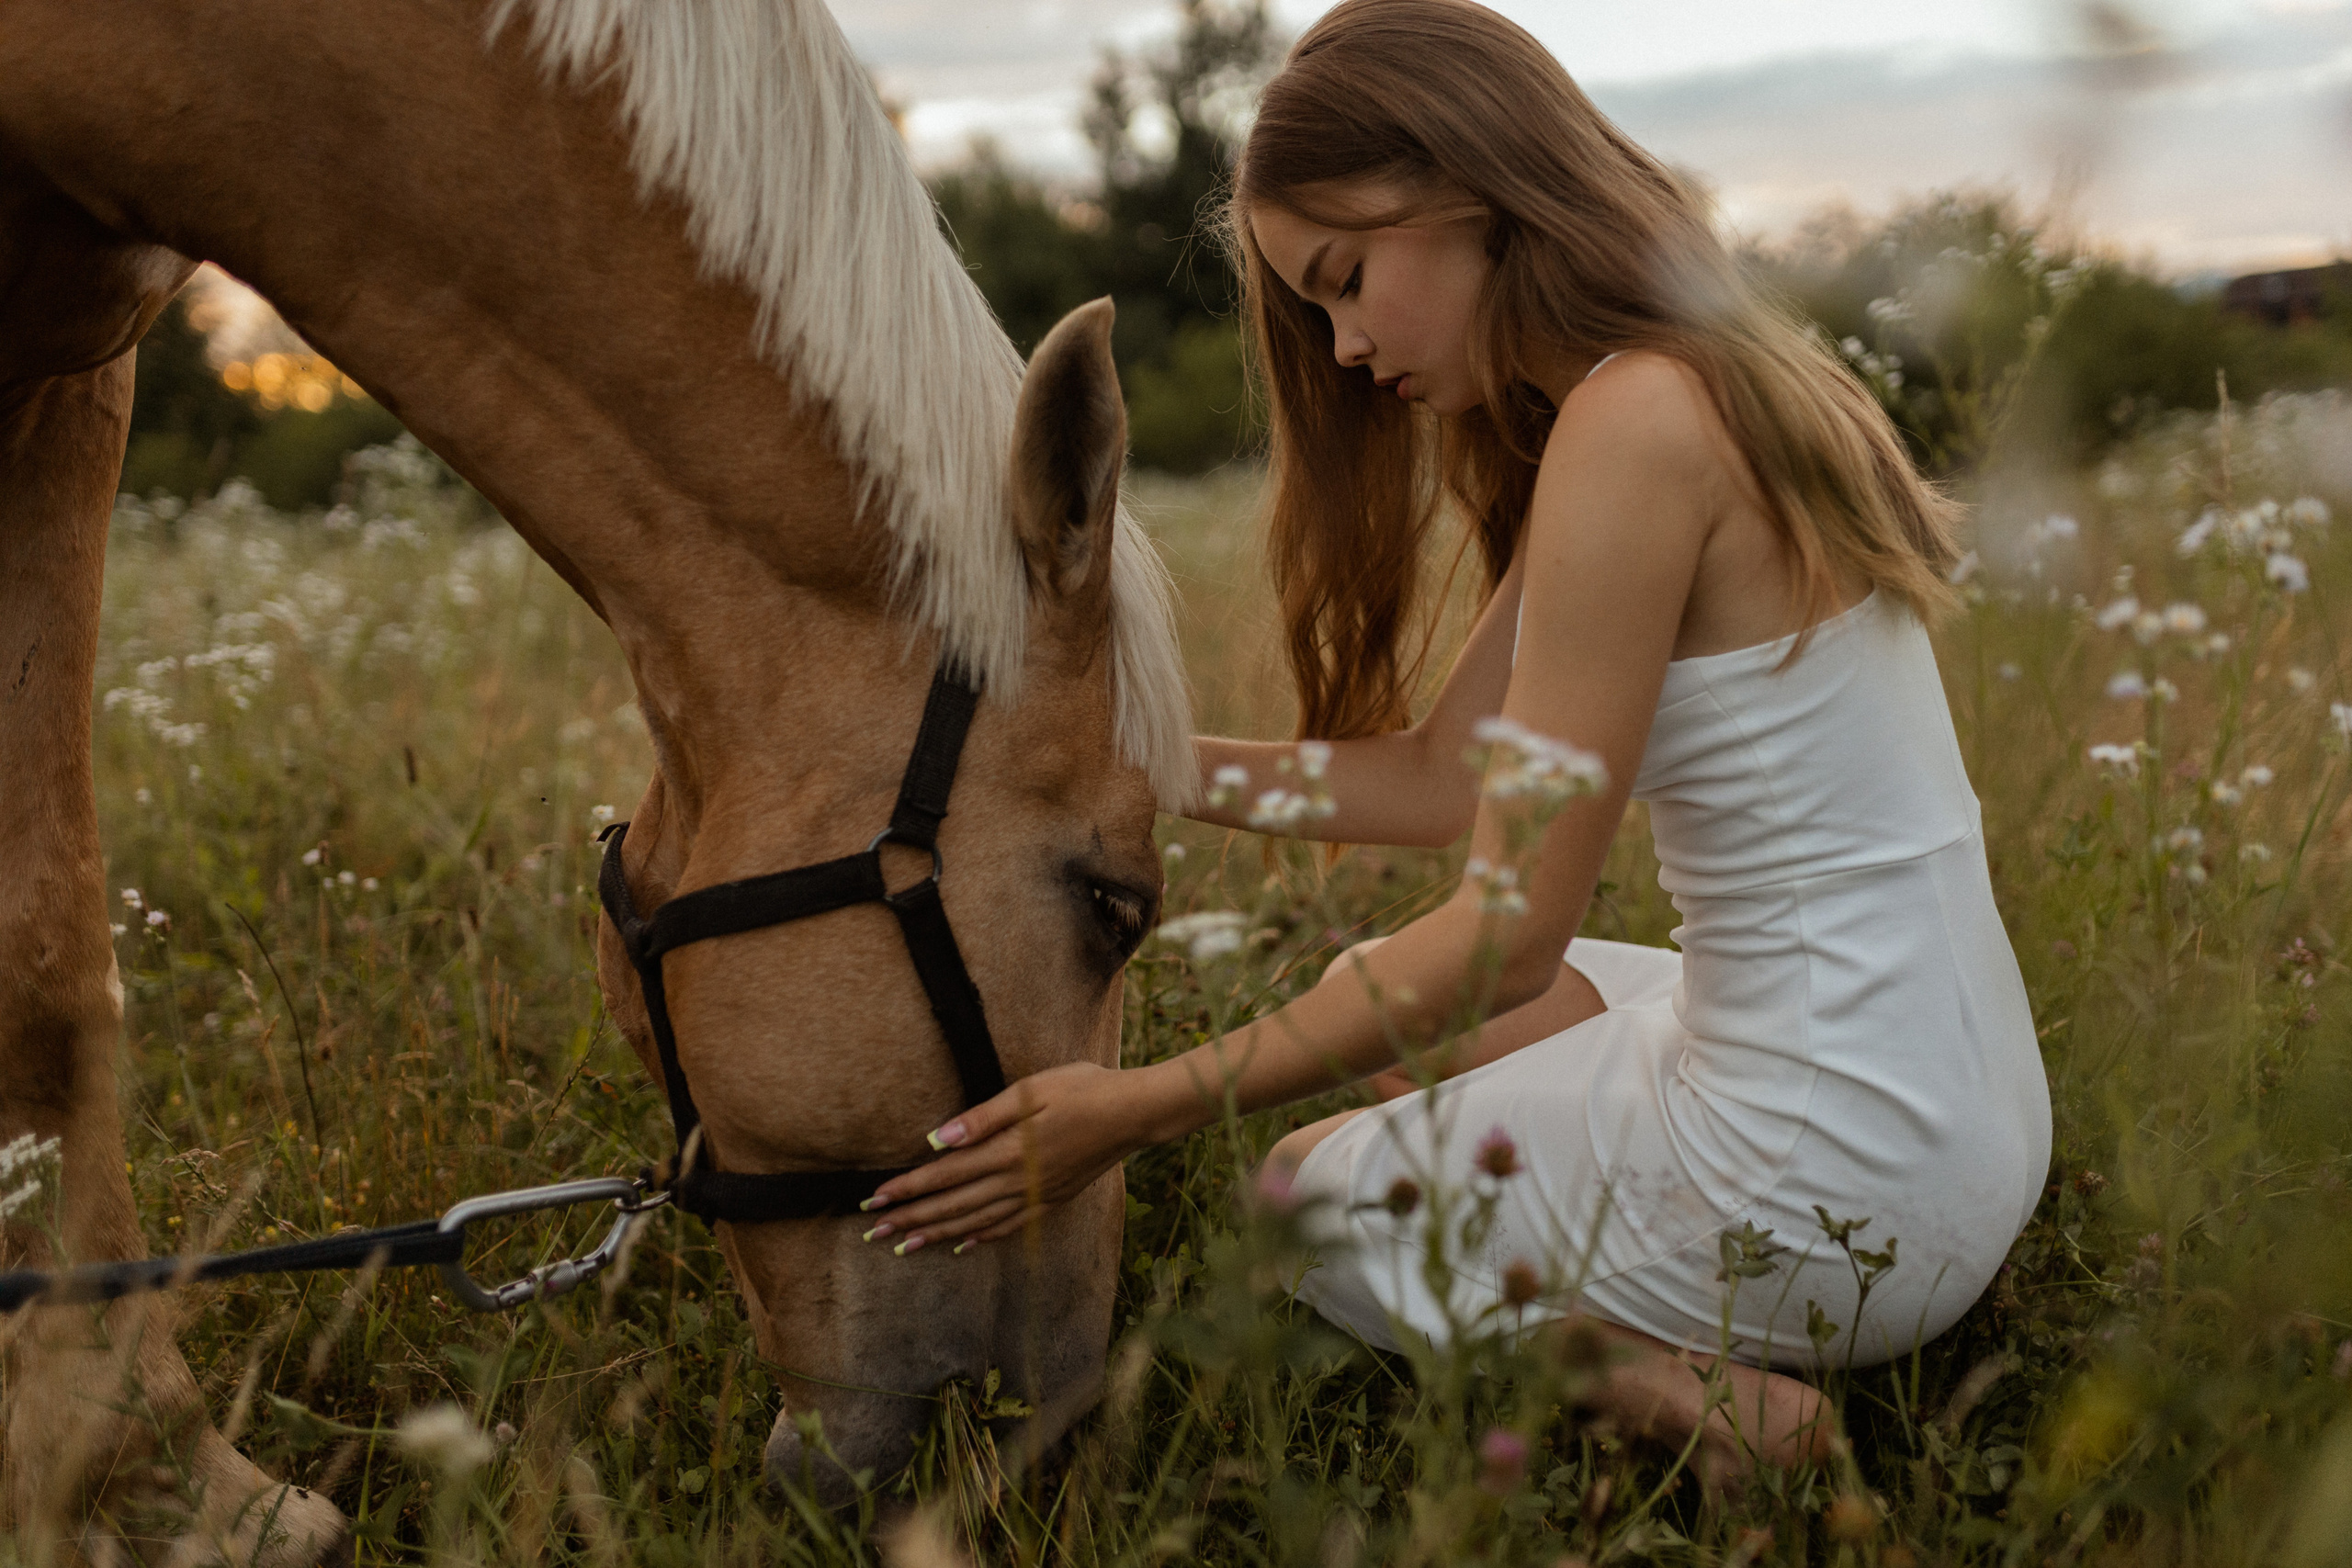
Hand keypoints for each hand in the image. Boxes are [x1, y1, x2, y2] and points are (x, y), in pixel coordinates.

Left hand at [856, 1061, 1153, 1254]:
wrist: (1133, 1113)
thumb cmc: (1082, 1089)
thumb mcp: (1029, 1091)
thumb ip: (981, 1118)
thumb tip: (937, 1140)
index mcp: (1006, 1152)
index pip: (943, 1175)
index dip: (906, 1189)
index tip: (873, 1200)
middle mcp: (1016, 1181)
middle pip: (952, 1205)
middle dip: (910, 1218)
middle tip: (873, 1233)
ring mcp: (1035, 1195)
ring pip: (975, 1222)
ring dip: (937, 1234)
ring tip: (904, 1246)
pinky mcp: (1051, 1199)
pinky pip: (1008, 1226)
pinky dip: (981, 1237)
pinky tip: (963, 1244)